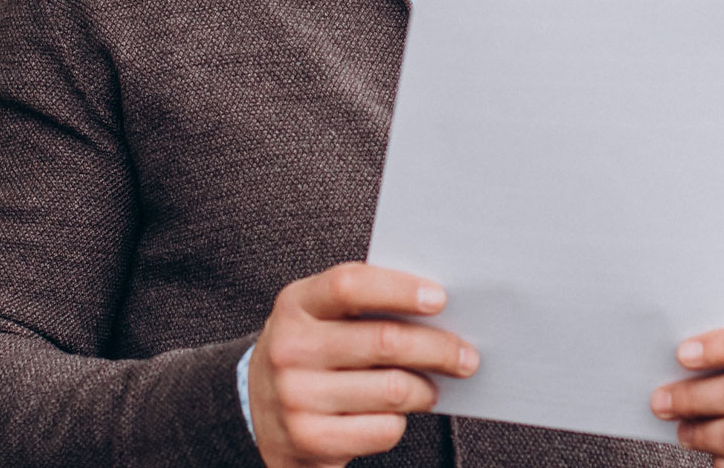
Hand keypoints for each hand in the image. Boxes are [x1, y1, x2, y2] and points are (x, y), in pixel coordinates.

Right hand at [249, 262, 478, 467]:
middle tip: (466, 356)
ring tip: (431, 388)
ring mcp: (295, 396)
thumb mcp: (322, 319)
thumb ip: (366, 307)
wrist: (257, 414)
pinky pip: (381, 429)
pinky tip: (394, 416)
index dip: (400, 289)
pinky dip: (399, 423)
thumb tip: (441, 310)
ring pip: (392, 389)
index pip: (350, 285)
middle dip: (439, 349)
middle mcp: (289, 348)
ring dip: (426, 390)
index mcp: (296, 304)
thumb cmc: (312, 355)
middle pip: (384, 341)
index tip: (440, 299)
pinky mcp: (308, 438)